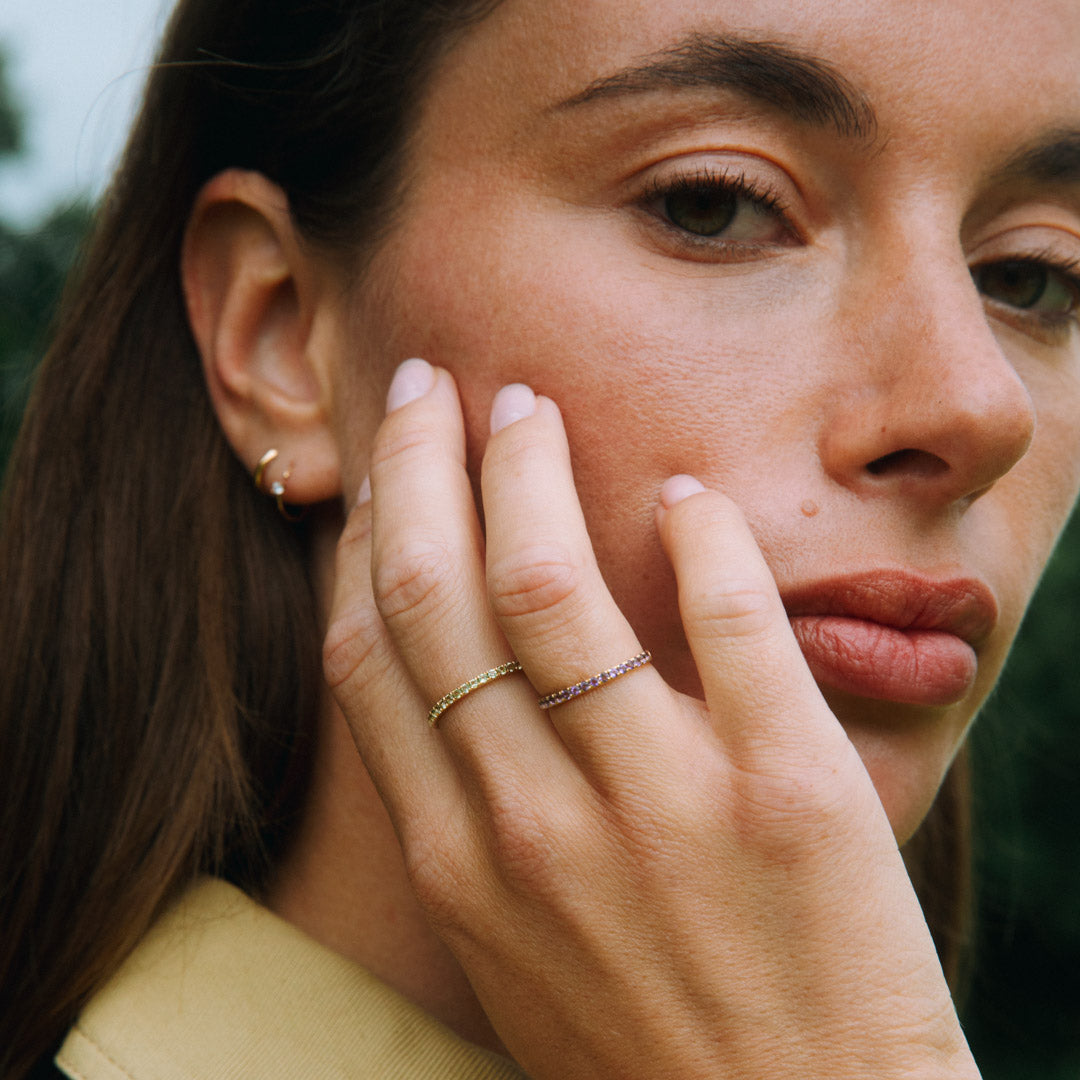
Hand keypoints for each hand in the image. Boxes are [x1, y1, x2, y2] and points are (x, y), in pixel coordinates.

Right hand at [324, 359, 978, 1079]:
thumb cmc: (649, 1040)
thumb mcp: (516, 946)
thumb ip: (474, 820)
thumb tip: (457, 684)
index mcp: (459, 861)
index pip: (373, 656)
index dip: (367, 538)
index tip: (381, 469)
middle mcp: (533, 824)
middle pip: (437, 592)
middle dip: (419, 467)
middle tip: (431, 387)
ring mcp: (658, 805)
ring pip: (549, 585)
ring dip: (529, 469)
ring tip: (528, 408)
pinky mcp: (787, 790)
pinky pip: (728, 621)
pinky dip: (700, 537)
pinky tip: (687, 496)